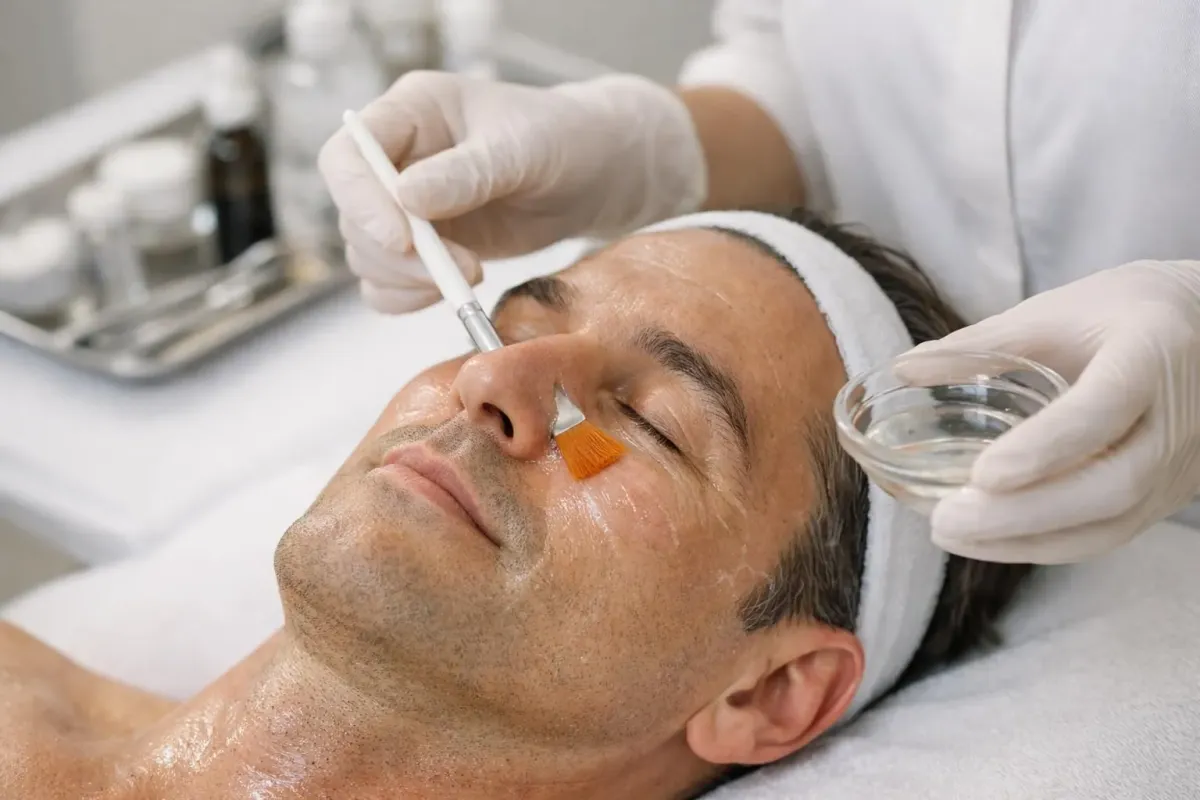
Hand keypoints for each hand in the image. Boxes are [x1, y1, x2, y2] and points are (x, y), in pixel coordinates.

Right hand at [319, 71, 706, 312]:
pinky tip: (455, 291)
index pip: (348, 156)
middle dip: (397, 254)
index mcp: (412, 112)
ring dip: (407, 279)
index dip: (362, 202)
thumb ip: (466, 172)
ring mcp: (407, 204)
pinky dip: (410, 297)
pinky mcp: (425, 245)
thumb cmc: (564, 139)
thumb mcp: (522, 148)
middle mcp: (397, 157)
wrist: (596, 173)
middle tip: (459, 270)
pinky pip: (389, 283)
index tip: (403, 239)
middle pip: (353, 215)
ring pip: (367, 255)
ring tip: (472, 275)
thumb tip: (407, 198)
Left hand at [906, 260, 1199, 563]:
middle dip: (1025, 513)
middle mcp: (1179, 419)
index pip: (1106, 409)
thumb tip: (903, 368)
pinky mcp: (1168, 496)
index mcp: (1152, 353)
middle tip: (944, 519)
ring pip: (1112, 523)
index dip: (1047, 447)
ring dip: (1025, 540)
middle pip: (1114, 486)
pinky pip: (1109, 533)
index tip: (984, 473)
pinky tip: (986, 541)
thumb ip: (984, 343)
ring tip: (949, 533)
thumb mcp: (1059, 310)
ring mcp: (1180, 466)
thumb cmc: (1125, 312)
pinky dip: (1044, 544)